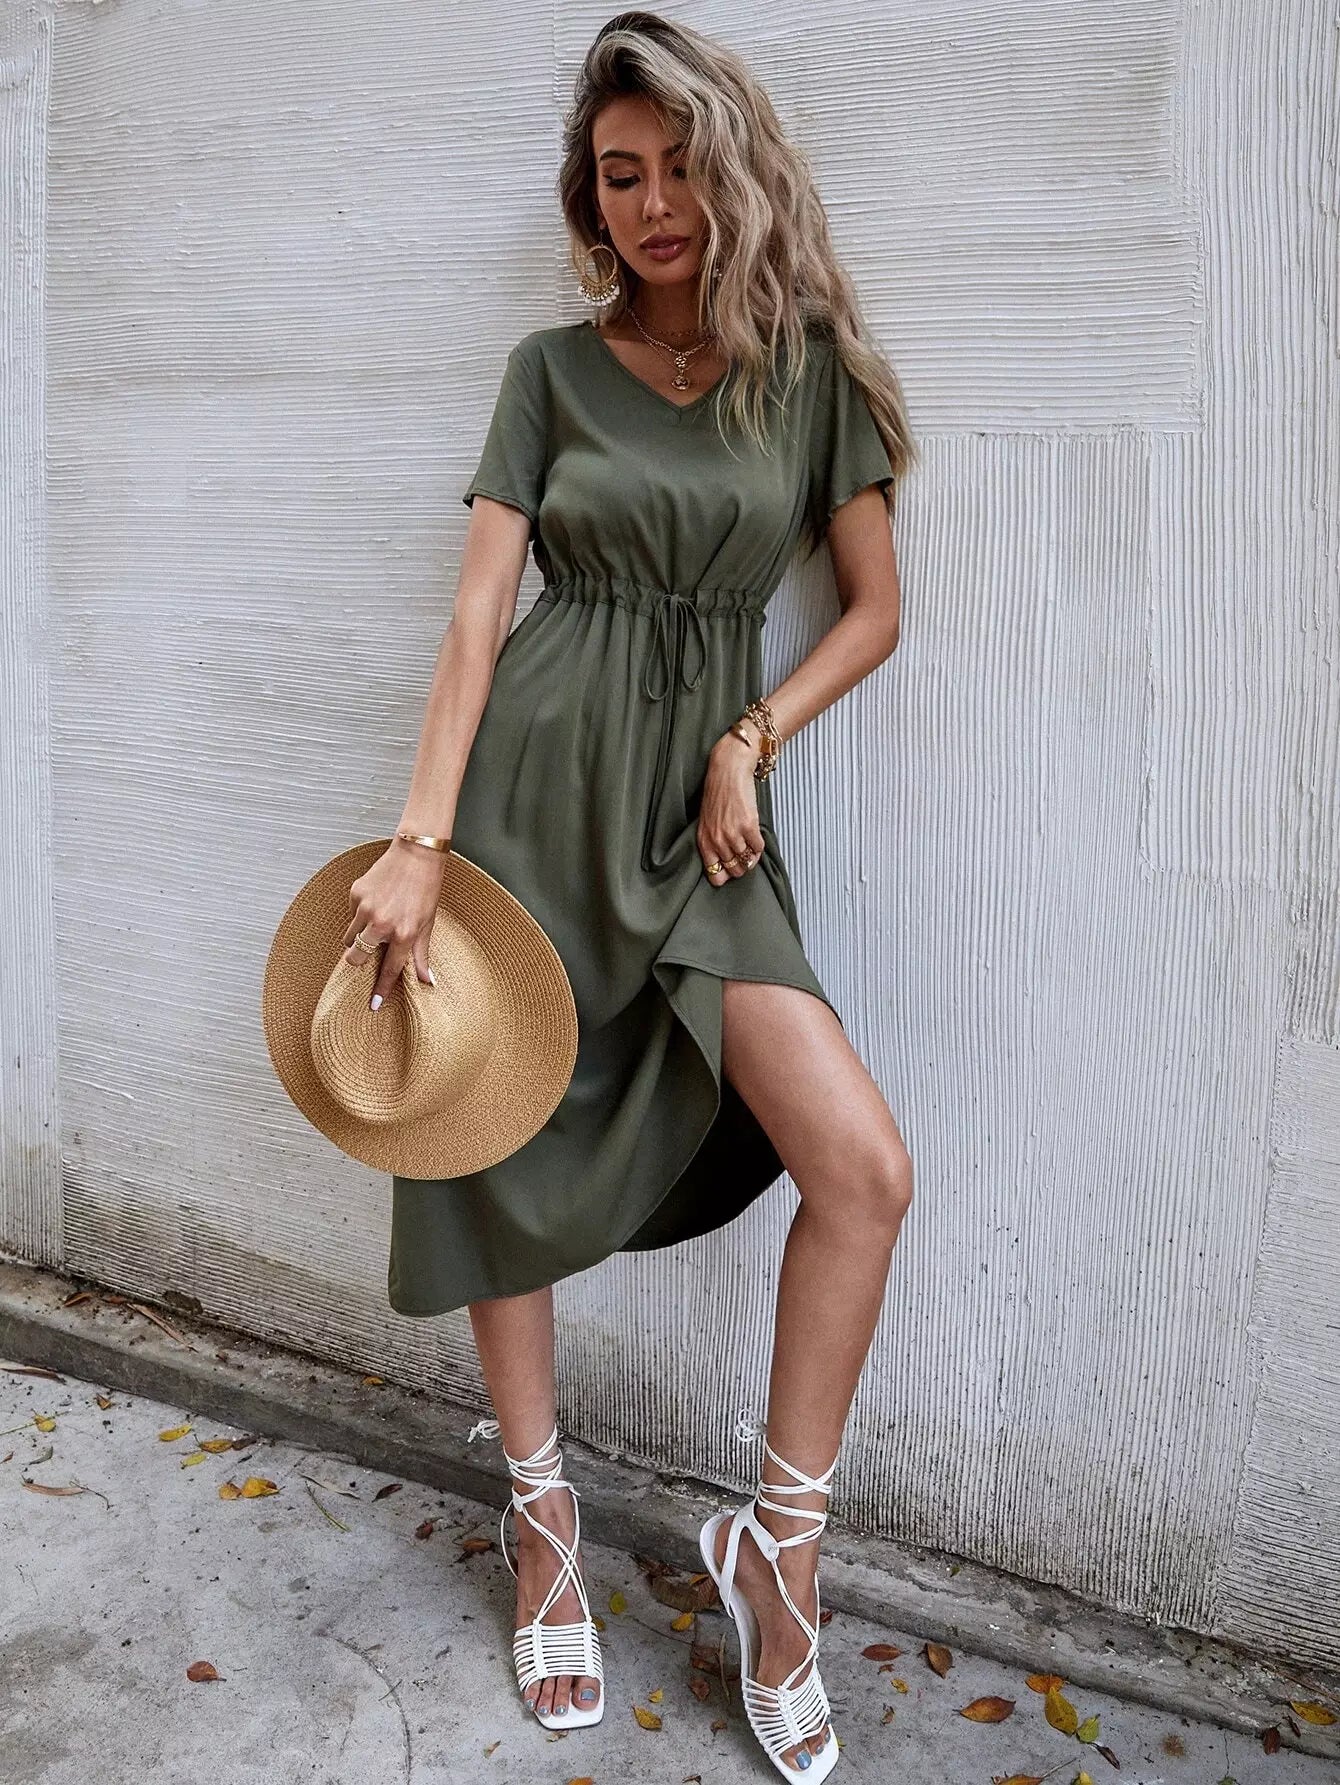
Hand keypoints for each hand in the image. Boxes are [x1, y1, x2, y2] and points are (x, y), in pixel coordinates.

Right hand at [341, 837, 446, 1009]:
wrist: (416, 854)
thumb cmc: (426, 890)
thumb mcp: (427, 924)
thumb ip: (422, 955)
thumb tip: (428, 982)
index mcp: (404, 933)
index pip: (389, 970)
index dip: (380, 989)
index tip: (373, 1005)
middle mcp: (382, 923)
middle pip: (354, 957)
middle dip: (356, 962)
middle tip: (363, 959)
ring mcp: (366, 908)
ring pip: (349, 937)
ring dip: (358, 939)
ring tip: (373, 927)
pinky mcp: (355, 893)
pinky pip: (351, 916)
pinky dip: (359, 916)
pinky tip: (374, 905)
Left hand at [698, 731, 765, 884]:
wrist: (728, 770)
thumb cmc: (717, 794)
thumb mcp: (708, 821)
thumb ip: (713, 841)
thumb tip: (726, 862)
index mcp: (704, 841)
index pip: (715, 875)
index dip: (725, 876)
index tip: (731, 869)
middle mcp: (717, 840)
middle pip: (734, 870)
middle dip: (742, 867)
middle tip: (745, 857)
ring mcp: (733, 834)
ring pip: (747, 861)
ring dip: (752, 856)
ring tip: (752, 846)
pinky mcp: (748, 826)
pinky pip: (759, 848)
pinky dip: (760, 846)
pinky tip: (756, 836)